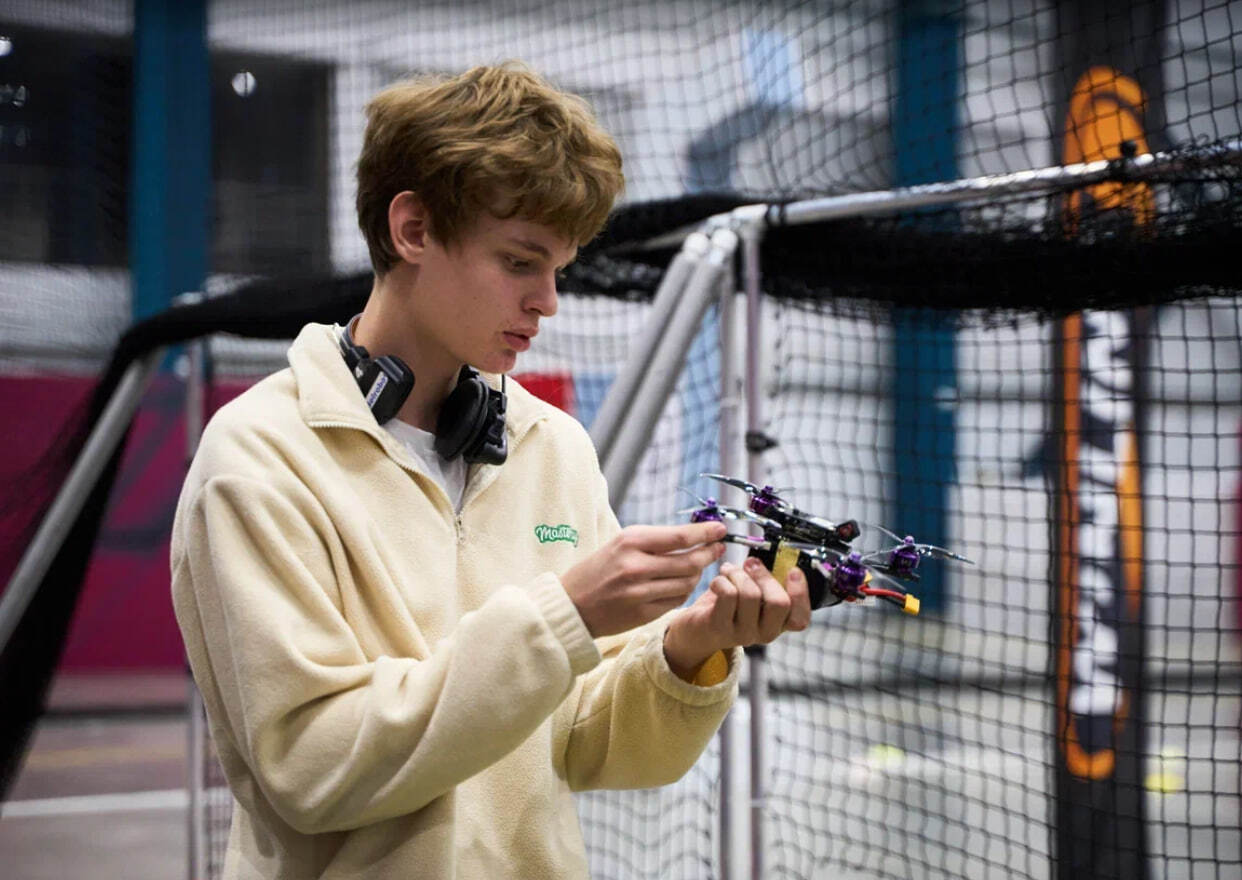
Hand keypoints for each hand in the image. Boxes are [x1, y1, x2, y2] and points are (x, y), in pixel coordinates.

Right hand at [560, 522, 726, 637]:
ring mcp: (640, 592)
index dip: (705, 533)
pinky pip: (676, 601)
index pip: (679, 536)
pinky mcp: (642, 613)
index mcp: (630, 541)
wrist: (572, 604)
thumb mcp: (620, 543)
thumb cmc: (599, 569)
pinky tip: (680, 585)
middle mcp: (636, 566)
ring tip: (696, 568)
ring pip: (687, 583)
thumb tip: (693, 535)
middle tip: (719, 549)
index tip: (721, 530)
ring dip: (697, 575)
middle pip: (689, 561)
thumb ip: (654, 540)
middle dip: (709, 554)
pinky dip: (684, 592)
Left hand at [663, 556, 811, 679]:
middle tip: (751, 564)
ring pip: (751, 594)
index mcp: (777, 624)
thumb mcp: (752, 594)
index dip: (800, 593)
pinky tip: (717, 582)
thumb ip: (767, 583)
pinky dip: (722, 580)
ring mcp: (743, 634)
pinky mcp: (720, 627)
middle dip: (764, 575)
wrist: (694, 630)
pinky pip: (728, 594)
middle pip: (779, 603)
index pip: (800, 618)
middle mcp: (764, 633)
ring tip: (729, 571)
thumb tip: (777, 558)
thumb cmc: (726, 606)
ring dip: (738, 574)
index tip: (792, 570)